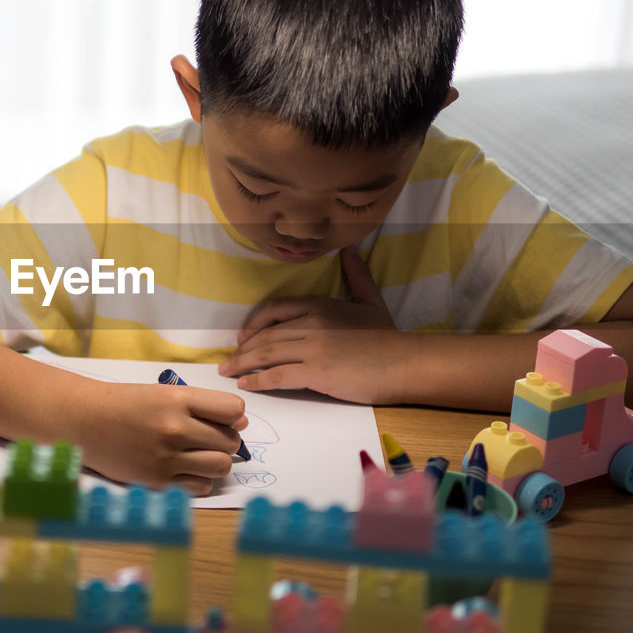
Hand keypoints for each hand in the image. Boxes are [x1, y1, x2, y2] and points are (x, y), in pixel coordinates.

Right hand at [65, 380, 247, 495]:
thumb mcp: (164, 393)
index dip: (232, 416)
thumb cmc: (126, 404)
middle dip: (225, 440)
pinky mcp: (157, 482)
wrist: (85, 421)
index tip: (221, 418)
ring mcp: (165, 458)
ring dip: (216, 461)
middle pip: (230, 441)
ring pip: (221, 466)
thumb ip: (203, 406)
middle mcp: (174, 428)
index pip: (233, 411)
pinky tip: (184, 469)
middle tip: (206, 438)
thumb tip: (242, 424)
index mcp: (177, 399)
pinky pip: (201, 486)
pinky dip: (199, 479)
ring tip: (199, 455)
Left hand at [217, 245, 409, 403]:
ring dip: (243, 364)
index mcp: (320, 305)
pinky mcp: (317, 371)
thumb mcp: (371, 300)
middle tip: (228, 361)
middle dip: (243, 349)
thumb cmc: (387, 336)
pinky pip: (278, 375)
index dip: (254, 324)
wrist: (404, 363)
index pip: (274, 310)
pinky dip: (258, 379)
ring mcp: (313, 347)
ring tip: (229, 373)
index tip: (243, 337)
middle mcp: (312, 322)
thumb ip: (357, 275)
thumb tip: (349, 248)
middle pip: (266, 335)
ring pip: (267, 353)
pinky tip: (247, 384)